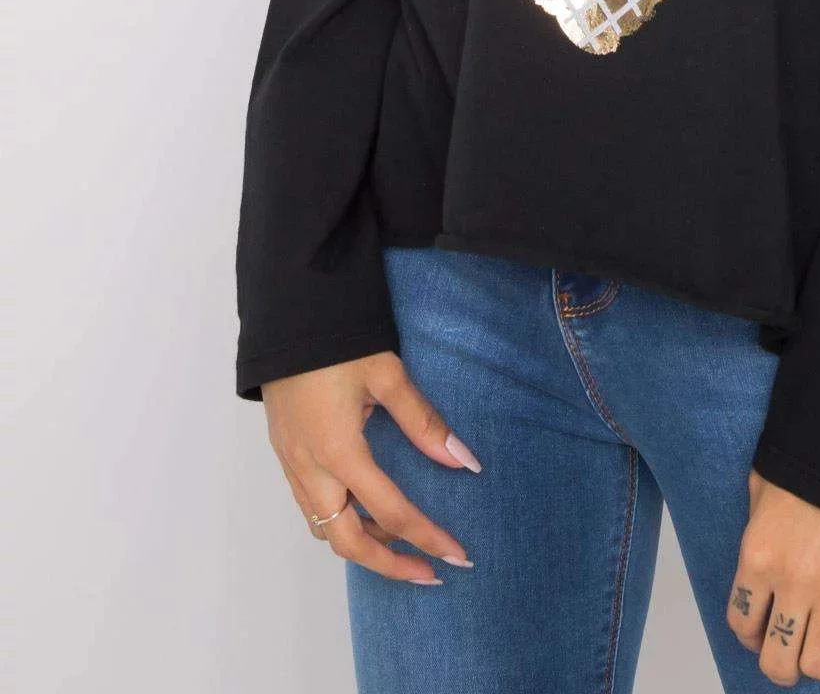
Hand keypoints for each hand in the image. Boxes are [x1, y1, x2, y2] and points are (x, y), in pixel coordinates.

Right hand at [260, 350, 480, 584]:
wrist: (285, 318)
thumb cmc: (338, 341)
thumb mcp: (386, 375)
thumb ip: (424, 423)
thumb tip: (463, 461)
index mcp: (338, 452)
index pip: (390, 512)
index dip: (427, 537)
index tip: (456, 556)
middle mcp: (310, 469)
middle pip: (348, 542)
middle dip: (390, 563)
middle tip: (429, 571)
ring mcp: (292, 465)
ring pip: (324, 528)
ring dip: (364, 544)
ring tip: (404, 542)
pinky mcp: (285, 455)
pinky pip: (310, 507)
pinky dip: (340, 521)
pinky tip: (365, 512)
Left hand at [727, 468, 819, 681]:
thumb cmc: (812, 460)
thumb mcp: (766, 480)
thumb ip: (755, 512)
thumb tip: (756, 521)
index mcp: (759, 556)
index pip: (741, 623)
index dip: (751, 636)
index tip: (762, 631)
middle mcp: (792, 582)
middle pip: (777, 661)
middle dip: (781, 664)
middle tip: (792, 650)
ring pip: (819, 665)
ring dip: (819, 660)